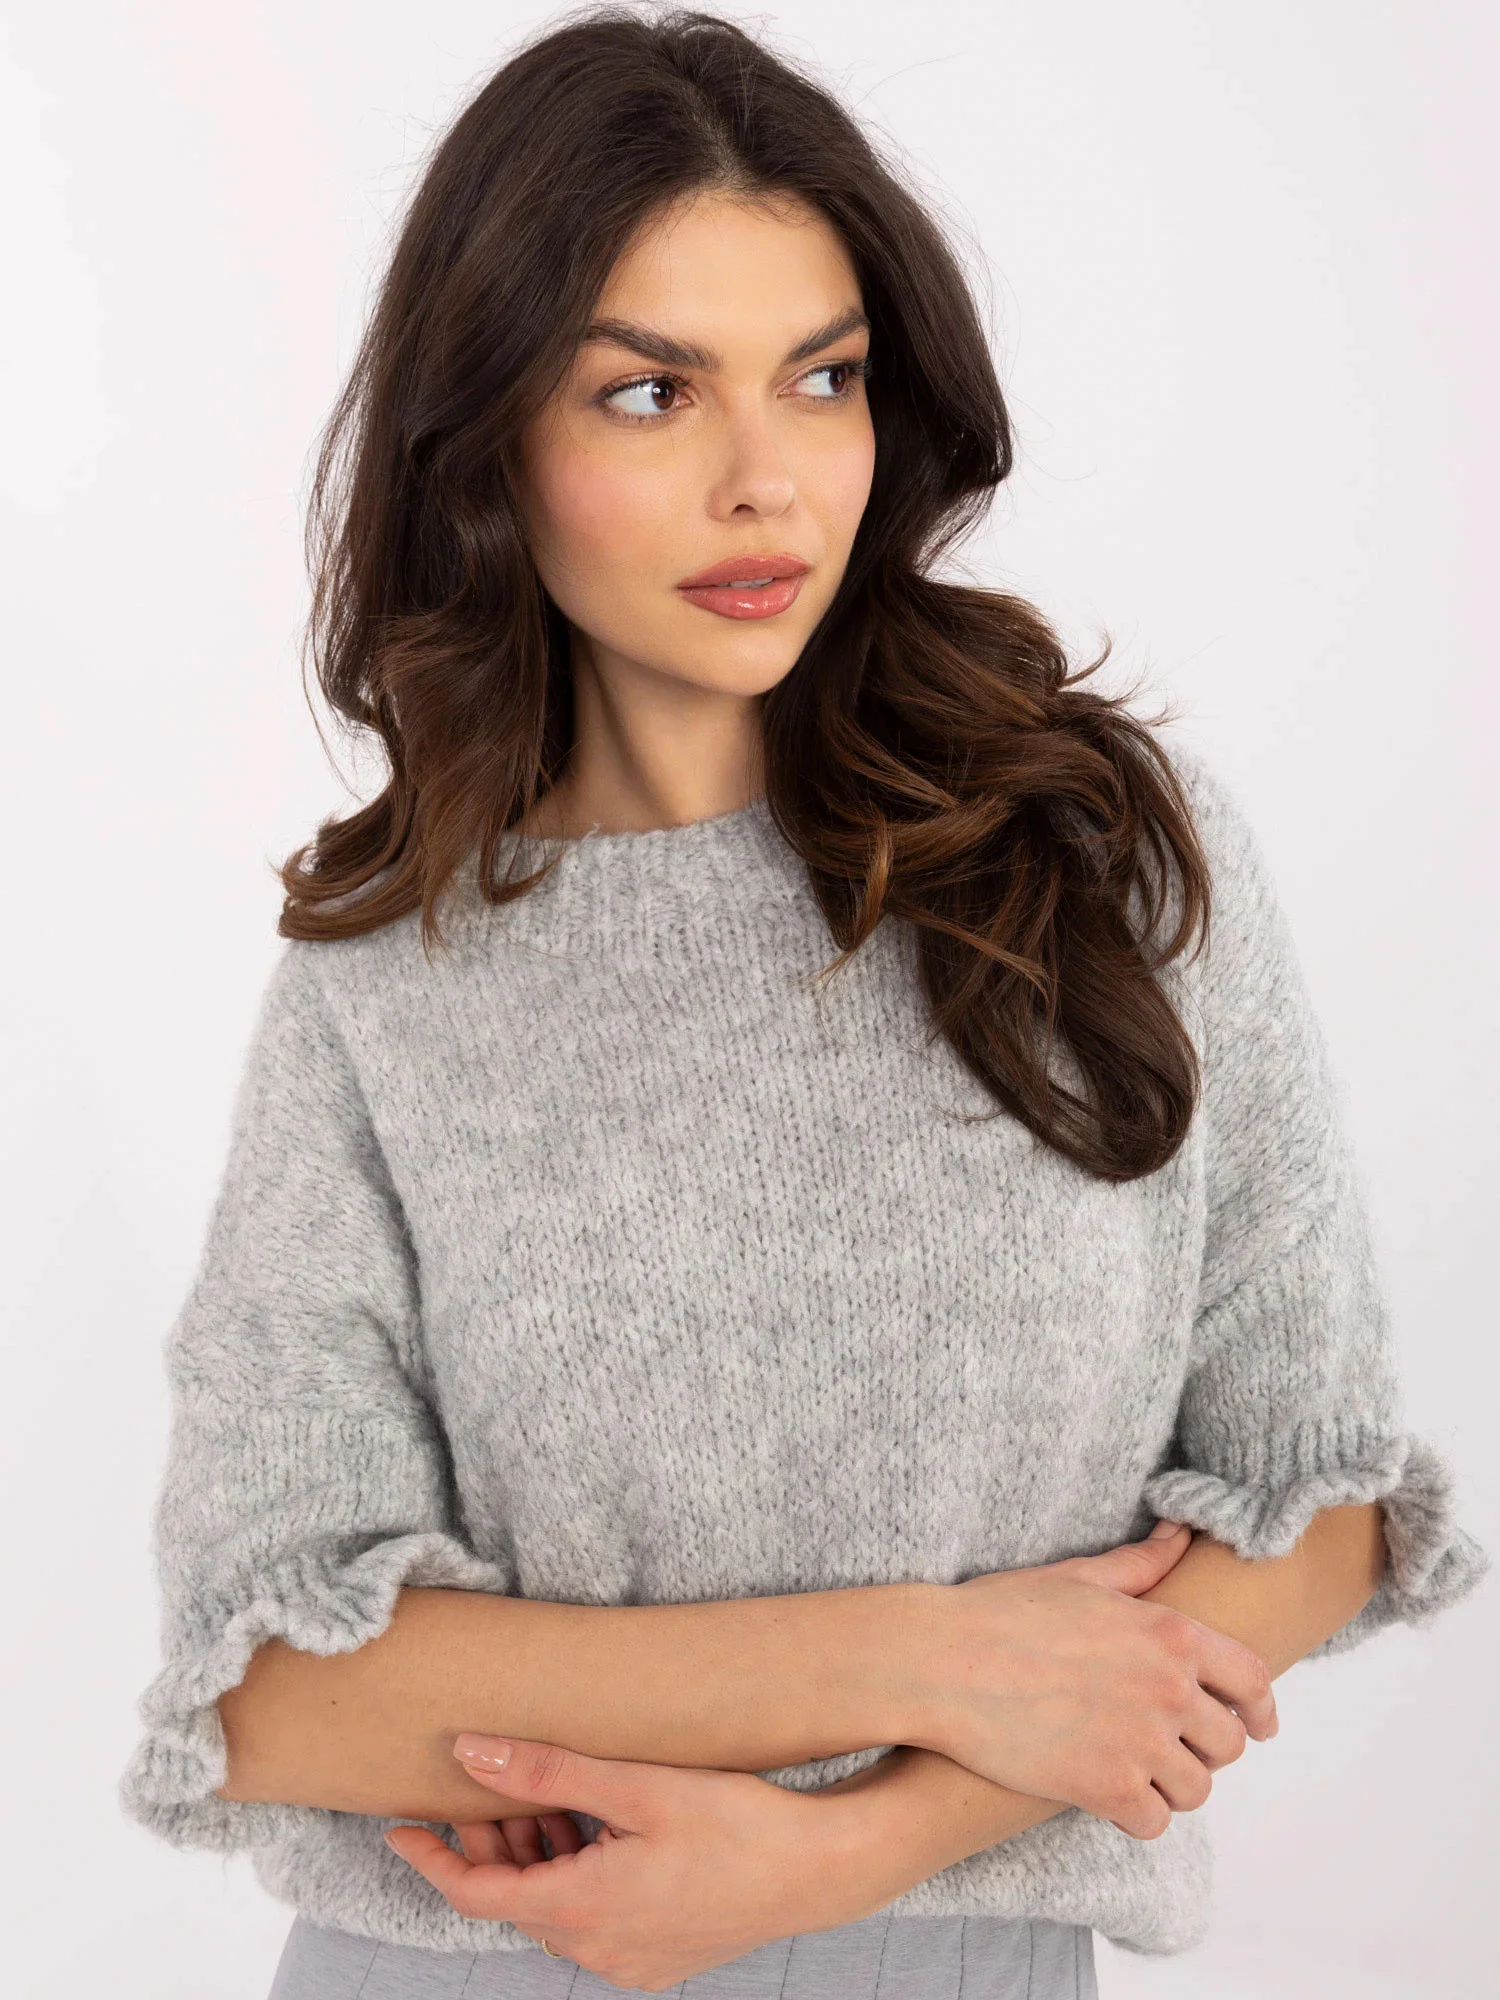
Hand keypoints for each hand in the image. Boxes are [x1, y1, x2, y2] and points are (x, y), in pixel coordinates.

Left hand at [384, 1734, 882, 1990]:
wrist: (821, 1869)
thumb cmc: (737, 1821)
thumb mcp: (636, 1785)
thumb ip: (546, 1773)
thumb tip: (467, 1754)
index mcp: (582, 1910)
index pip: (476, 1895)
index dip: (432, 1860)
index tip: (397, 1828)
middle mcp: (598, 1949)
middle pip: (517, 1898)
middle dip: (494, 1842)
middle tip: (490, 1782)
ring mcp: (631, 1960)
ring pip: (555, 1908)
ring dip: (539, 1855)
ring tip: (548, 1795)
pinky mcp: (660, 1957)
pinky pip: (593, 1920)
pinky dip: (577, 1875)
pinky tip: (597, 1827)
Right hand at [917, 1522, 1278, 1838]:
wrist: (944, 1660)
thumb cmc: (1004, 1612)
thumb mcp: (1080, 1577)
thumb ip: (1142, 1564)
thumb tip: (1179, 1533)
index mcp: (1170, 1633)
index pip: (1252, 1681)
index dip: (1262, 1709)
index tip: (1260, 1726)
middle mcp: (1168, 1689)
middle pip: (1228, 1744)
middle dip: (1205, 1748)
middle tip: (1173, 1747)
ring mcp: (1140, 1742)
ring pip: (1195, 1789)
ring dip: (1172, 1785)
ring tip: (1140, 1773)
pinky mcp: (1106, 1788)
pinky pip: (1153, 1823)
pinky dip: (1137, 1815)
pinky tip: (1111, 1796)